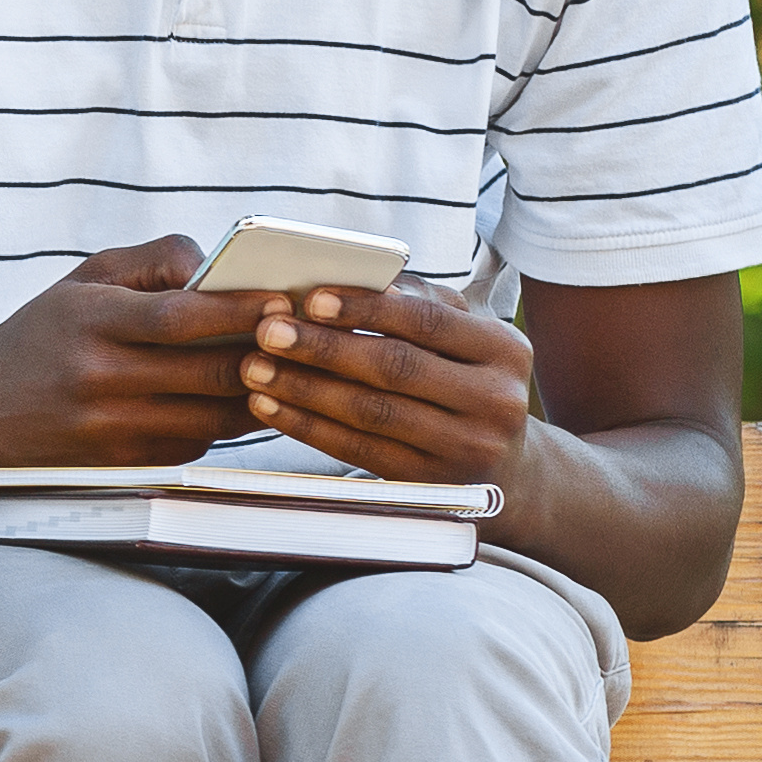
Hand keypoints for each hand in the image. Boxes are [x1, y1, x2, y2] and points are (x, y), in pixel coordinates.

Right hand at [0, 238, 262, 474]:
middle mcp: (98, 377)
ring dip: (256, 397)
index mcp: (89, 320)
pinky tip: (229, 405)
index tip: (283, 301)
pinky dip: (220, 426)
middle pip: (211, 371)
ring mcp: (109, 428)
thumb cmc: (38, 337)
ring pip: (214, 417)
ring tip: (281, 373)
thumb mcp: (81, 282)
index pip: (183, 315)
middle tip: (302, 341)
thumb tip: (216, 268)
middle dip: (267, 356)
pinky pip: (193, 446)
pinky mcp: (119, 465)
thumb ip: (151, 261)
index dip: (242, 309)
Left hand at [237, 282, 535, 482]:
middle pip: (395, 367)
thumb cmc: (466, 381)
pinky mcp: (430, 483)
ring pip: (371, 411)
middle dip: (323, 348)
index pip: (426, 321)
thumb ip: (418, 304)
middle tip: (267, 331)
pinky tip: (270, 406)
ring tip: (255, 368)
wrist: (507, 467)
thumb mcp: (466, 340)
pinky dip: (307, 426)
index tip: (309, 298)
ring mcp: (467, 447)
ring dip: (304, 388)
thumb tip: (351, 279)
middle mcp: (495, 400)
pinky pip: (357, 450)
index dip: (364, 309)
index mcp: (505, 349)